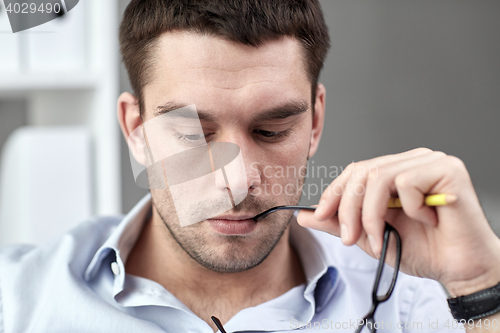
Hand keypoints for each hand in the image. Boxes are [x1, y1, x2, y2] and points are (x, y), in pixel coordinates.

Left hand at [297, 148, 499, 296]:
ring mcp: (431, 161)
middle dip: (348, 209)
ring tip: (380, 237)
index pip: (355, 170)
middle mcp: (412, 161)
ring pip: (379, 176)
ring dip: (371, 214)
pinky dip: (408, 209)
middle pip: (362, 171)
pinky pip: (407, 182)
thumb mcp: (370, 237)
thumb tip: (304, 215)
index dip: (334, 193)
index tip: (320, 216)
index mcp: (395, 171)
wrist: (460, 270)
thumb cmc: (423, 250)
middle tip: (350, 238)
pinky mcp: (448, 169)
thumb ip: (339, 223)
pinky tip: (426, 221)